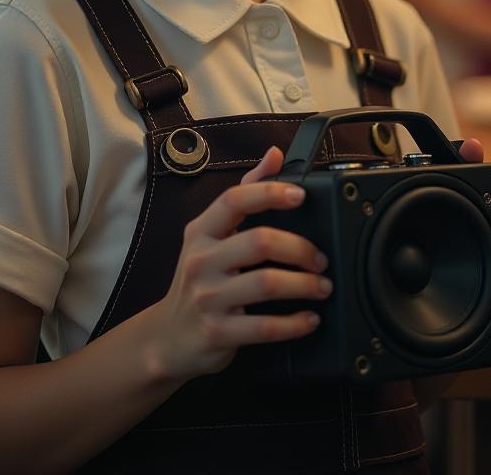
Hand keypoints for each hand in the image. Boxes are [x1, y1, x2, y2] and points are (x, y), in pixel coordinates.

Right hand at [150, 147, 330, 380]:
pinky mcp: (217, 332)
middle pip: (259, 241)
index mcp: (201, 231)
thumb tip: (274, 154)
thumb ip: (245, 193)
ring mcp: (208, 298)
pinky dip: (295, 323)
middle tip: (321, 258)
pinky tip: (310, 319)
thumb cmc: (199, 279)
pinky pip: (265, 327)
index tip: (300, 195)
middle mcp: (201, 260)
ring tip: (322, 286)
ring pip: (266, 283)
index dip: (269, 193)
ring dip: (304, 284)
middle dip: (300, 248)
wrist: (167, 337)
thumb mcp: (212, 235)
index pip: (234, 199)